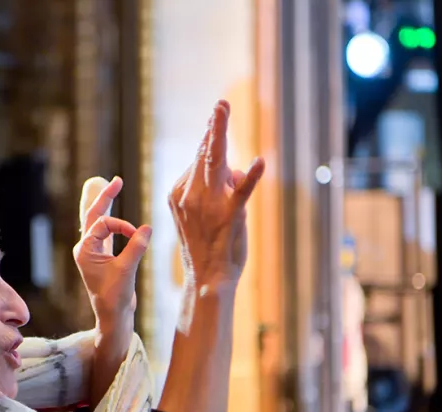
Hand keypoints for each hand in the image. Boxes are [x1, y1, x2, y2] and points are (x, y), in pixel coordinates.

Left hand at [72, 176, 151, 327]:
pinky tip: (112, 207)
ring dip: (106, 205)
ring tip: (112, 186)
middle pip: (94, 215)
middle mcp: (86, 248)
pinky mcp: (103, 256)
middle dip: (105, 197)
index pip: (103, 224)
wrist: (114, 315)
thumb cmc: (115, 296)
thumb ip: (136, 247)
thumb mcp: (127, 270)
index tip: (137, 234)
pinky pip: (106, 232)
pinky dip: (112, 220)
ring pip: (99, 222)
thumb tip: (147, 227)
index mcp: (85, 250)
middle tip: (116, 180)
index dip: (122, 225)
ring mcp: (94, 252)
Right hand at [168, 100, 264, 287]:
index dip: (208, 136)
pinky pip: (242, 192)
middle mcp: (191, 195)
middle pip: (204, 154)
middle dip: (213, 127)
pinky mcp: (230, 216)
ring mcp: (209, 205)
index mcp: (181, 193)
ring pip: (217, 165)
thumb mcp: (202, 212)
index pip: (198, 159)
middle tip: (220, 105)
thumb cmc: (206, 246)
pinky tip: (261, 162)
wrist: (207, 277)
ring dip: (220, 137)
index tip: (215, 116)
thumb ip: (215, 187)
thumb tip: (234, 168)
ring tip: (222, 113)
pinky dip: (253, 177)